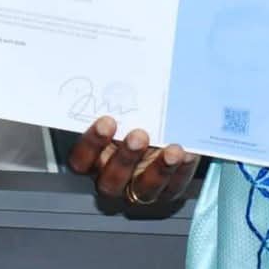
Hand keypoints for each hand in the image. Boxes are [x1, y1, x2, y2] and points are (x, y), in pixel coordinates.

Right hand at [65, 116, 196, 208]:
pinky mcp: (166, 191)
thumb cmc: (133, 118)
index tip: (107, 121)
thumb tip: (119, 77)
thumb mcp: (121, 111)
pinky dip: (181, 171)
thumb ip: (117, 105)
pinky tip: (187, 154)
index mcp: (93, 160)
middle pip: (111, 180)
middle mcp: (112, 179)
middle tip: (139, 135)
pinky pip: (173, 187)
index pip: (81, 160)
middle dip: (125, 158)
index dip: (92, 144)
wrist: (162, 129)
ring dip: (158, 170)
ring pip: (143, 189)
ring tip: (172, 151)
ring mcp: (139, 189)